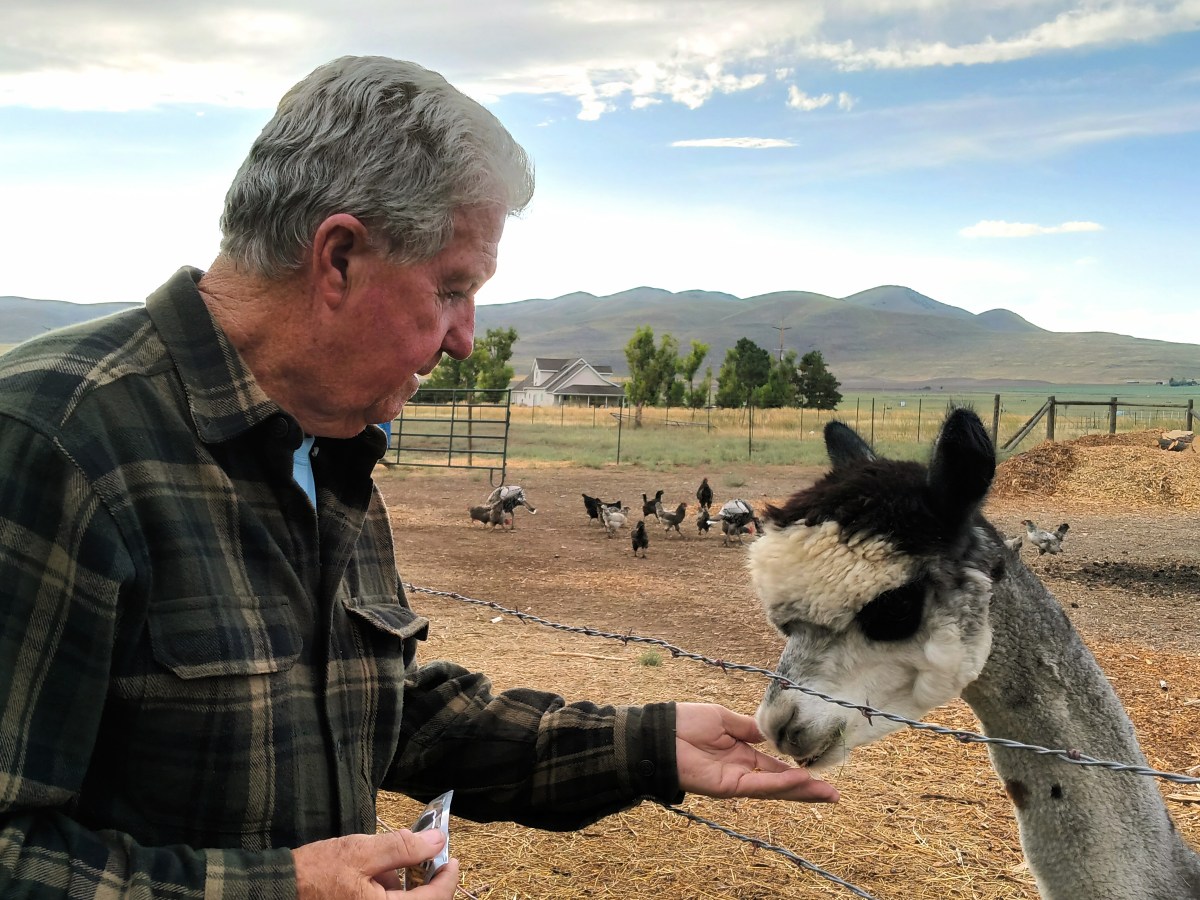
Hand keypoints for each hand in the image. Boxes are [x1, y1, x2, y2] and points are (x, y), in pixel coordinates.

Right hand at [294, 828, 460, 898]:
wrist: (282, 890)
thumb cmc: (318, 872)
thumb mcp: (362, 852)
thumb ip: (403, 848)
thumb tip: (437, 840)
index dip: (448, 879)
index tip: (452, 859)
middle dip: (429, 882)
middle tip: (428, 857)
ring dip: (407, 886)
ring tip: (389, 863)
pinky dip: (390, 892)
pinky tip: (377, 876)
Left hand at [675, 703, 838, 802]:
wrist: (661, 733)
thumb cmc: (686, 722)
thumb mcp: (724, 719)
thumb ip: (748, 729)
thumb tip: (771, 733)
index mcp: (742, 753)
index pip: (775, 767)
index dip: (796, 772)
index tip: (819, 773)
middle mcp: (742, 770)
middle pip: (780, 784)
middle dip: (807, 790)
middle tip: (835, 795)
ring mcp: (736, 781)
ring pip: (774, 789)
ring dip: (800, 791)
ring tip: (827, 793)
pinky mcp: (728, 787)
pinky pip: (759, 785)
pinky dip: (780, 784)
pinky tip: (800, 781)